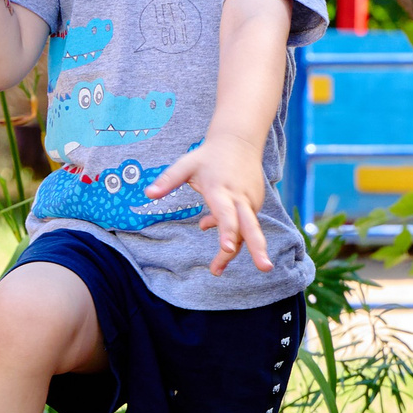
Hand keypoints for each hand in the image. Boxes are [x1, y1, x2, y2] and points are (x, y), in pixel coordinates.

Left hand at [146, 132, 271, 273]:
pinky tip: (207, 223)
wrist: (240, 142)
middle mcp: (240, 199)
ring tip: (215, 269)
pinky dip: (229, 232)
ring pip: (245, 232)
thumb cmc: (209, 156)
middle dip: (259, 249)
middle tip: (265, 268)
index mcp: (221, 190)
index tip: (226, 248)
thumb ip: (168, 180)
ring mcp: (251, 202)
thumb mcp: (186, 165)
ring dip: (233, 251)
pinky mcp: (255, 204)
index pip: (226, 215)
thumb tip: (148, 194)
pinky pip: (243, 224)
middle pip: (251, 228)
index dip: (226, 232)